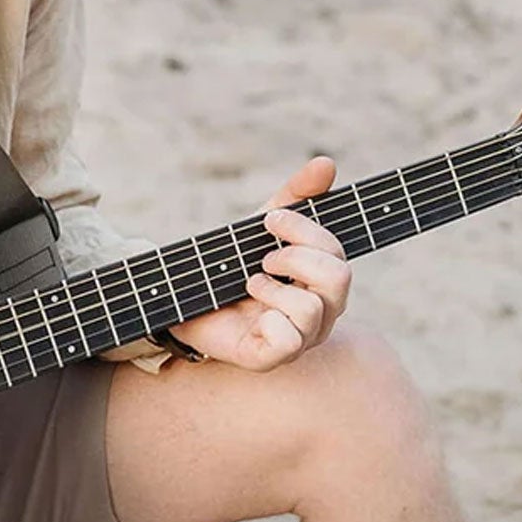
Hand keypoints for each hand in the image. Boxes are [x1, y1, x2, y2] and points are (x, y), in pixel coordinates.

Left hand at [167, 156, 350, 370]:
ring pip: (312, 309)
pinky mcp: (272, 358)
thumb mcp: (262, 226)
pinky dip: (267, 320)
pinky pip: (288, 340)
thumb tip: (326, 162)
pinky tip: (250, 315)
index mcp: (325, 282)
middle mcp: (323, 313)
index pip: (337, 253)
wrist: (183, 297)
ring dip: (273, 287)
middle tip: (264, 257)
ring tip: (250, 283)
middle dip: (296, 258)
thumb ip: (296, 197)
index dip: (304, 231)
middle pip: (339, 279)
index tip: (269, 220)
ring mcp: (301, 339)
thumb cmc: (231, 265)